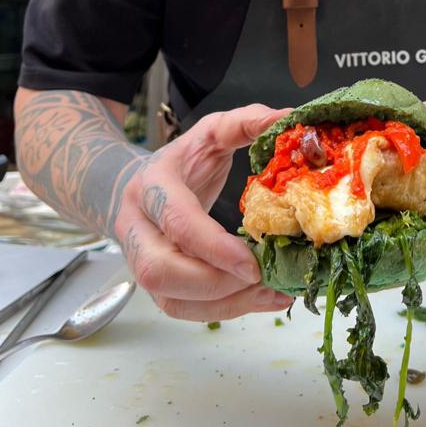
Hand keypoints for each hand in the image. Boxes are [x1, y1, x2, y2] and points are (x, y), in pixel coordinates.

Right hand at [114, 103, 292, 321]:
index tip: (253, 263)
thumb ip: (246, 122)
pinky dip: (223, 311)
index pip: (176, 221)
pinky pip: (182, 310)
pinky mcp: (155, 285)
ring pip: (170, 300)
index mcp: (152, 185)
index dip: (212, 246)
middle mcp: (138, 227)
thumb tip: (289, 116)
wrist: (136, 184)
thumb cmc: (182, 160)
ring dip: (223, 304)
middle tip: (264, 278)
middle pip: (160, 271)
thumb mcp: (210, 132)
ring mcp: (140, 261)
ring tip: (272, 293)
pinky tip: (261, 300)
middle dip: (215, 283)